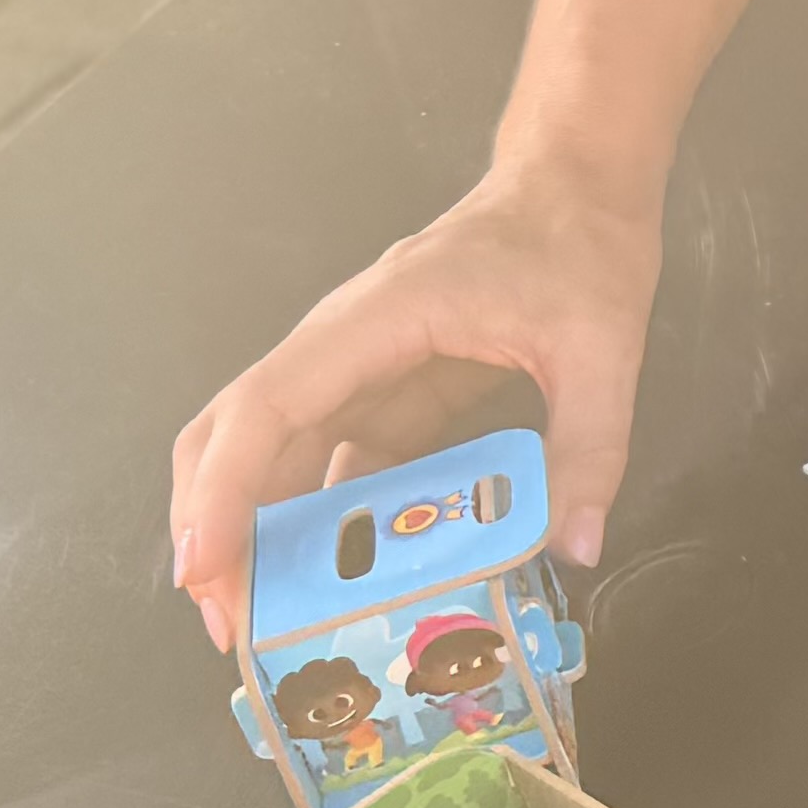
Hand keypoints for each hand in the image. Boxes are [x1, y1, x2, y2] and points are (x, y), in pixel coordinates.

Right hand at [168, 171, 659, 651]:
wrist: (579, 182)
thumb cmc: (578, 245)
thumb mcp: (604, 347)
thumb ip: (591, 446)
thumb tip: (575, 545)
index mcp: (378, 319)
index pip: (268, 406)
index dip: (224, 490)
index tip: (203, 568)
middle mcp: (345, 343)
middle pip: (239, 433)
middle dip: (216, 526)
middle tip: (229, 625)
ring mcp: (359, 365)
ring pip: (278, 452)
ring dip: (262, 531)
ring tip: (270, 621)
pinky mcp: (387, 387)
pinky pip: (336, 458)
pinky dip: (327, 519)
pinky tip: (343, 580)